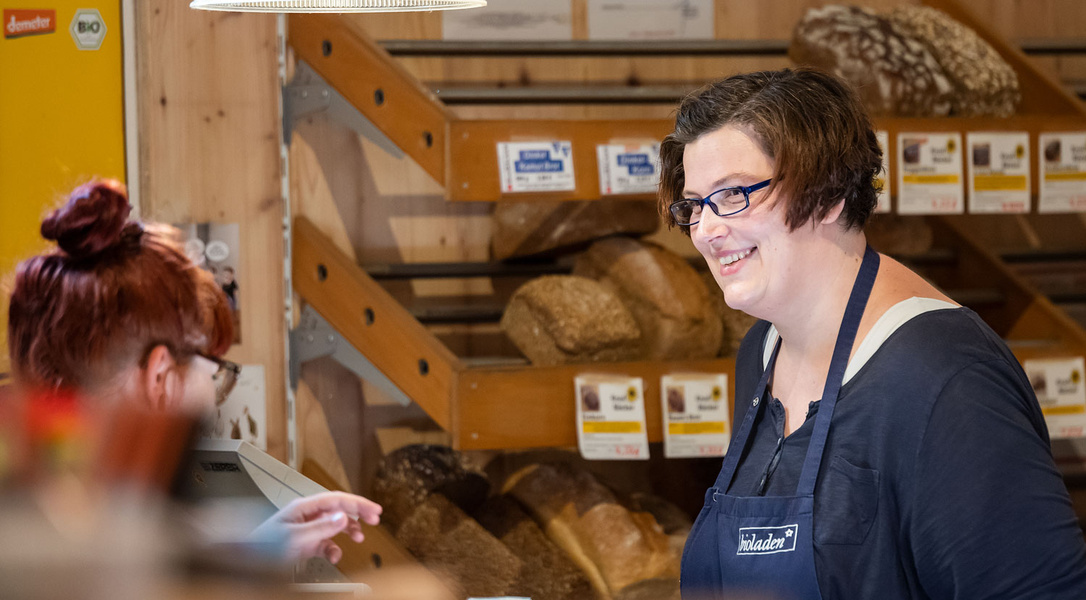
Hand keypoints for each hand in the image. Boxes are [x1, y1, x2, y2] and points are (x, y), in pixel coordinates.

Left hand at [249, 491, 381, 563]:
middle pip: (338, 510)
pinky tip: (334, 556)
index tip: (374, 510)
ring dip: (348, 531)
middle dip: (357, 514)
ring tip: (358, 538)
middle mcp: (306, 516)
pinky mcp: (304, 544)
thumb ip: (320, 527)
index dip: (357, 503)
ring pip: (334, 526)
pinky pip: (325, 543)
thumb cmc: (263, 546)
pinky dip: (332, 549)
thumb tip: (343, 517)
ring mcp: (305, 530)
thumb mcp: (295, 537)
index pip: (336, 500)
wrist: (246, 563)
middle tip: (375, 519)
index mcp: (304, 508)